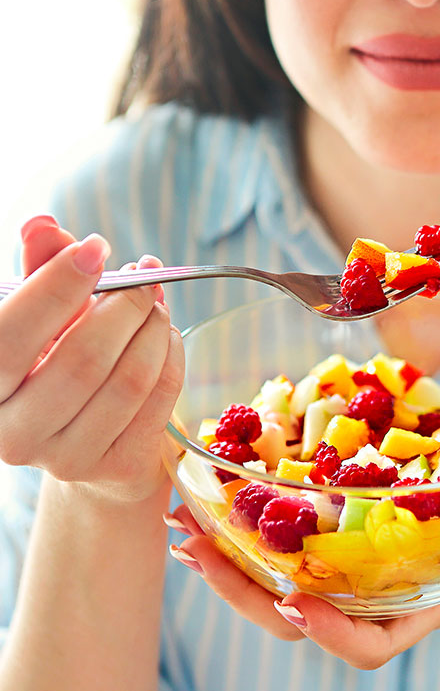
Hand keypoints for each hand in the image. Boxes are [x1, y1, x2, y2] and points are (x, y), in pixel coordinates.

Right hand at [0, 215, 184, 502]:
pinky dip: (171, 357)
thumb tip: (42, 224)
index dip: (57, 285)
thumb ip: (38, 273)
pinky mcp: (116, 467)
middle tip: (144, 275)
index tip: (96, 247)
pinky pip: (159, 400)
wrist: (85, 442)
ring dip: (154, 330)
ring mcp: (67, 459)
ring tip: (155, 305)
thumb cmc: (54, 368)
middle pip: (83, 359)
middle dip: (124, 306)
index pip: (9, 334)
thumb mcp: (38, 320)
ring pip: (129, 381)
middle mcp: (15, 433)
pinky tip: (166, 337)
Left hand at [165, 439, 439, 654]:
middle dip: (246, 588)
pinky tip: (212, 502)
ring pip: (281, 589)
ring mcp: (358, 581)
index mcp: (425, 603)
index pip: (378, 644)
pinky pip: (286, 555)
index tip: (302, 606)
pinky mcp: (345, 555)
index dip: (338, 636)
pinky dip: (245, 536)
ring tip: (183, 520)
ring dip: (227, 560)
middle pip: (304, 617)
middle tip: (196, 546)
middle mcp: (380, 599)